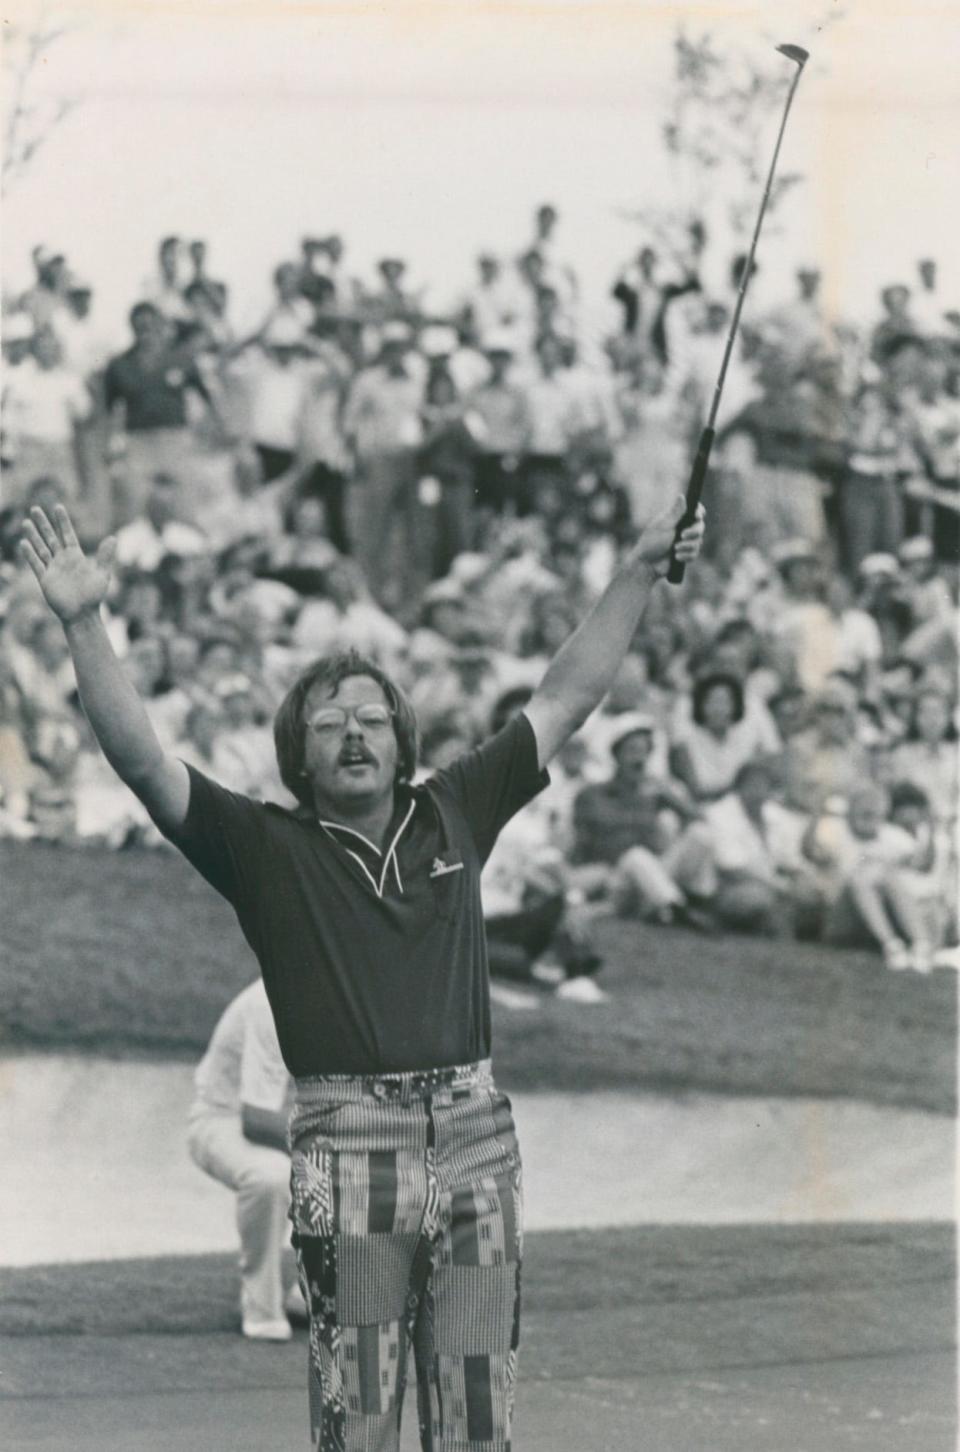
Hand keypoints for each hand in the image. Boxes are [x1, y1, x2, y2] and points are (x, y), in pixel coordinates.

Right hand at [19, 506, 117, 624]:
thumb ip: (105, 556)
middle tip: (35, 508)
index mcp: (76, 556)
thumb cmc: (94, 596)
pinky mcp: (45, 579)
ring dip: (33, 535)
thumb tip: (113, 538)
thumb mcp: (102, 574)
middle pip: (51, 537)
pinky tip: (23, 543)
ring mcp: (53, 568)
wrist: (82, 614)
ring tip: (26, 522)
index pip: (67, 534)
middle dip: (43, 524)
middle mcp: (63, 560)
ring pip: (41, 548)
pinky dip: (30, 554)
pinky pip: (36, 564)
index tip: (57, 507)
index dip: (62, 521)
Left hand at [629, 494, 705, 576]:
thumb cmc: (652, 542)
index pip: (695, 511)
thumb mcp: (663, 525)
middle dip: (693, 532)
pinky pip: (695, 553)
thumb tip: (682, 496)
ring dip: (687, 546)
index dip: (699, 512)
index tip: (697, 516)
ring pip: (699, 541)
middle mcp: (684, 528)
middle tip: (682, 535)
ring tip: (674, 549)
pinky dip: (686, 556)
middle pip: (700, 526)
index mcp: (678, 518)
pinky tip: (676, 557)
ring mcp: (686, 542)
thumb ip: (675, 512)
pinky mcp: (687, 554)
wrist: (648, 564)